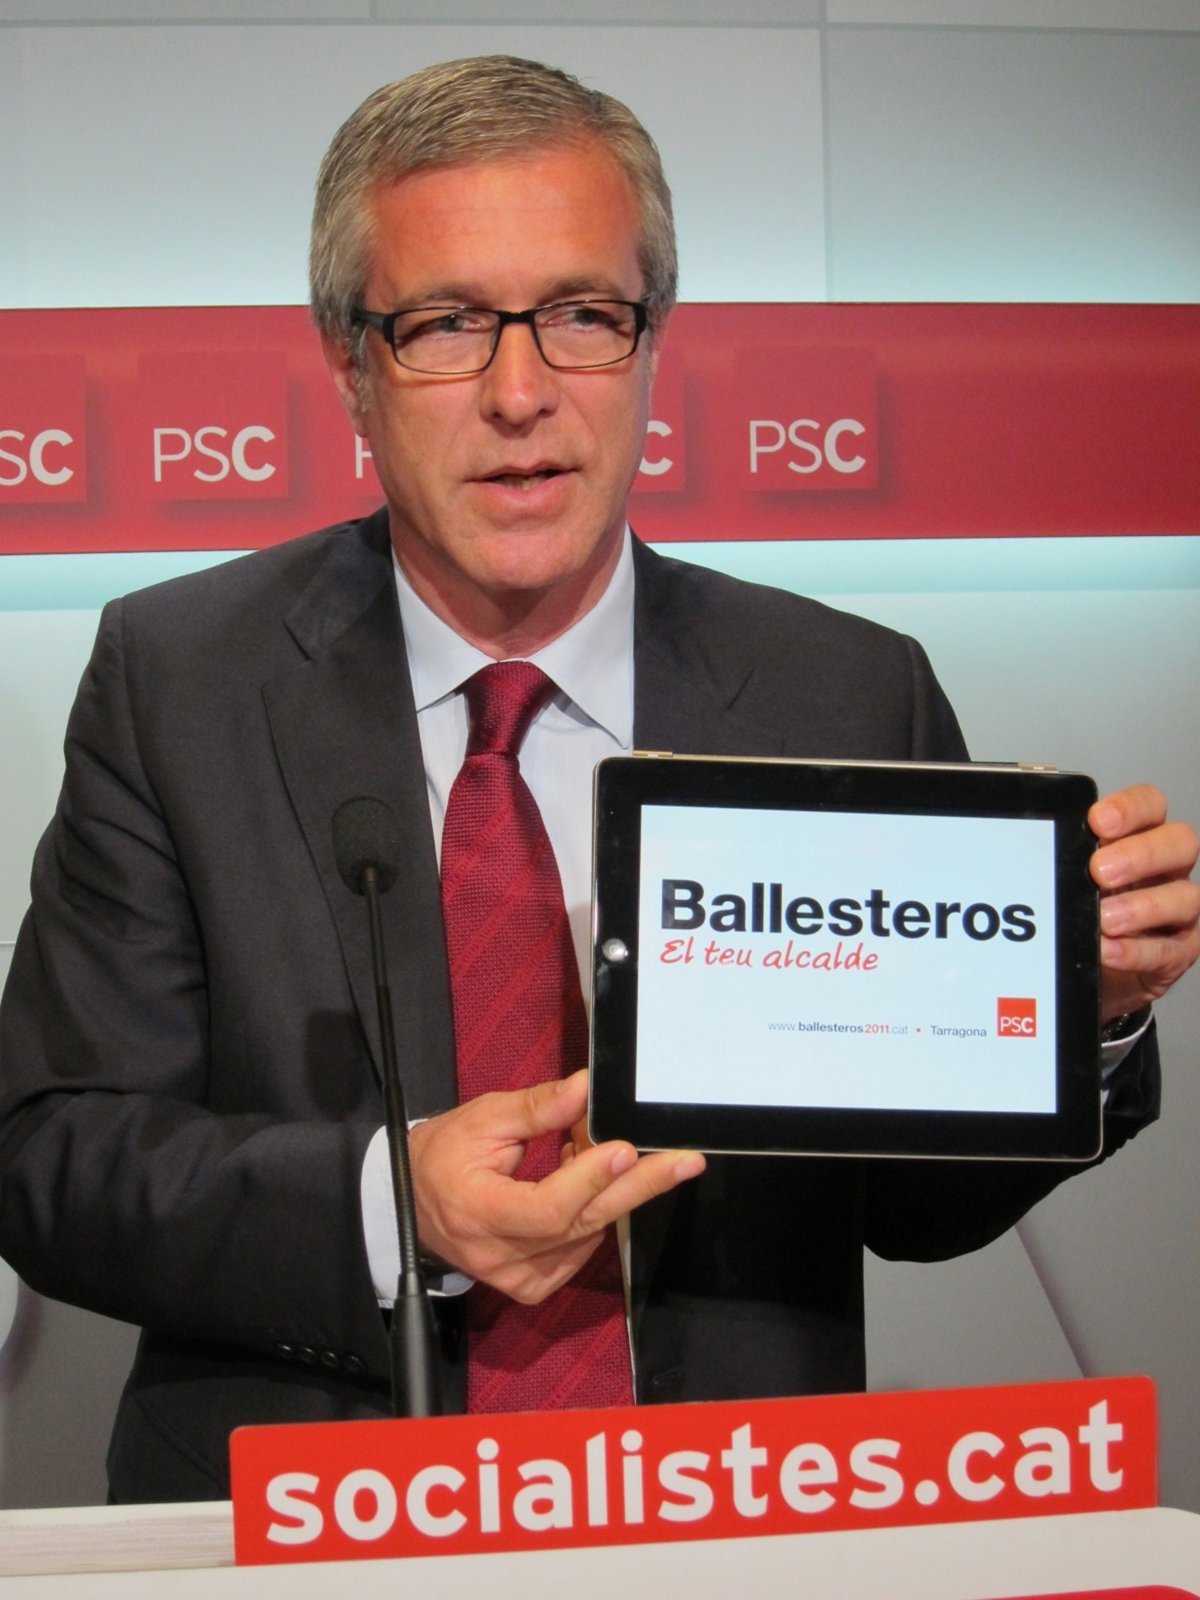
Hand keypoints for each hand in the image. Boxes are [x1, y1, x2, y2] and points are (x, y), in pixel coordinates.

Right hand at [408, 1070, 704, 1303]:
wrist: (413, 1202)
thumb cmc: (445, 1154)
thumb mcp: (484, 1118)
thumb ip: (538, 1108)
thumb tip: (587, 1089)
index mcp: (478, 1211)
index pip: (545, 1208)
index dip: (588, 1180)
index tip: (623, 1147)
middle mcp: (500, 1256)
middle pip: (582, 1224)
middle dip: (638, 1187)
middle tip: (683, 1161)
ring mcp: (519, 1277)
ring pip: (589, 1233)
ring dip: (614, 1189)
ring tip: (615, 1148)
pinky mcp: (534, 1284)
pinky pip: (583, 1247)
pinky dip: (596, 1210)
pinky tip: (592, 1177)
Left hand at [1090, 784, 1199, 1021]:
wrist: (1096, 967)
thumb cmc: (1085, 910)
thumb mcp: (1074, 878)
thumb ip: (1067, 860)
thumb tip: (1038, 849)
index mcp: (1142, 839)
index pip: (1152, 806)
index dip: (1131, 808)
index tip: (1097, 821)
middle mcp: (1169, 869)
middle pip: (1181, 843)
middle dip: (1140, 854)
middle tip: (1099, 871)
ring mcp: (1180, 909)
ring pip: (1186, 897)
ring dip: (1142, 907)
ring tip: (1104, 918)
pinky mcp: (1180, 950)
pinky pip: (1171, 950)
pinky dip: (1137, 951)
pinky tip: (1108, 950)